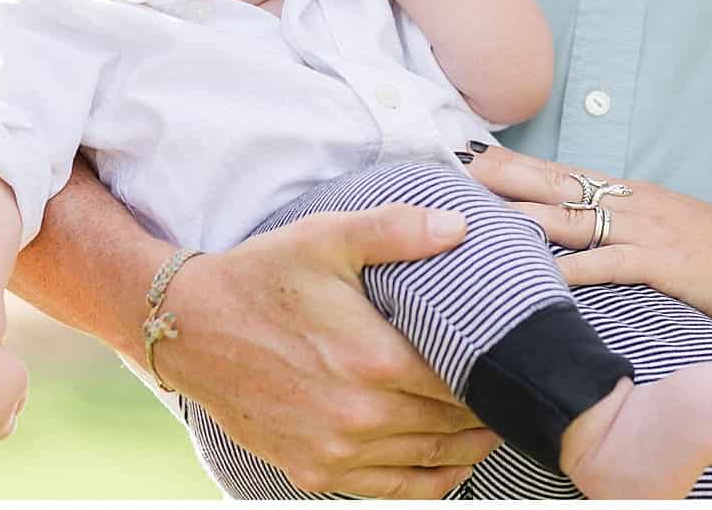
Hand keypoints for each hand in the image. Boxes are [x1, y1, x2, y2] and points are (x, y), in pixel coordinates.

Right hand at [157, 203, 501, 496]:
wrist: (188, 328)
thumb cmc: (262, 276)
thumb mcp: (328, 237)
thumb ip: (398, 231)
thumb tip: (460, 227)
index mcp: (374, 360)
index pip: (464, 380)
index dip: (499, 374)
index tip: (523, 362)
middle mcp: (361, 416)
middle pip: (454, 425)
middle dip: (489, 408)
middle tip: (518, 391)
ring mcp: (337, 451)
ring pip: (432, 462)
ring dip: (469, 446)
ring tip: (495, 422)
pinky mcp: (315, 471)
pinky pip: (393, 490)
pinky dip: (430, 481)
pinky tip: (450, 462)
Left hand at [466, 145, 711, 339]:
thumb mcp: (674, 235)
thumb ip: (630, 235)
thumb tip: (592, 245)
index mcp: (635, 196)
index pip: (565, 173)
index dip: (518, 165)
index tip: (473, 156)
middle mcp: (635, 205)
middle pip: (557, 184)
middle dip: (505, 177)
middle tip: (455, 168)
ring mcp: (648, 232)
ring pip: (572, 218)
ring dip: (523, 216)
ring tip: (478, 216)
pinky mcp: (664, 265)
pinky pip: (609, 264)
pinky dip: (572, 269)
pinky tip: (541, 275)